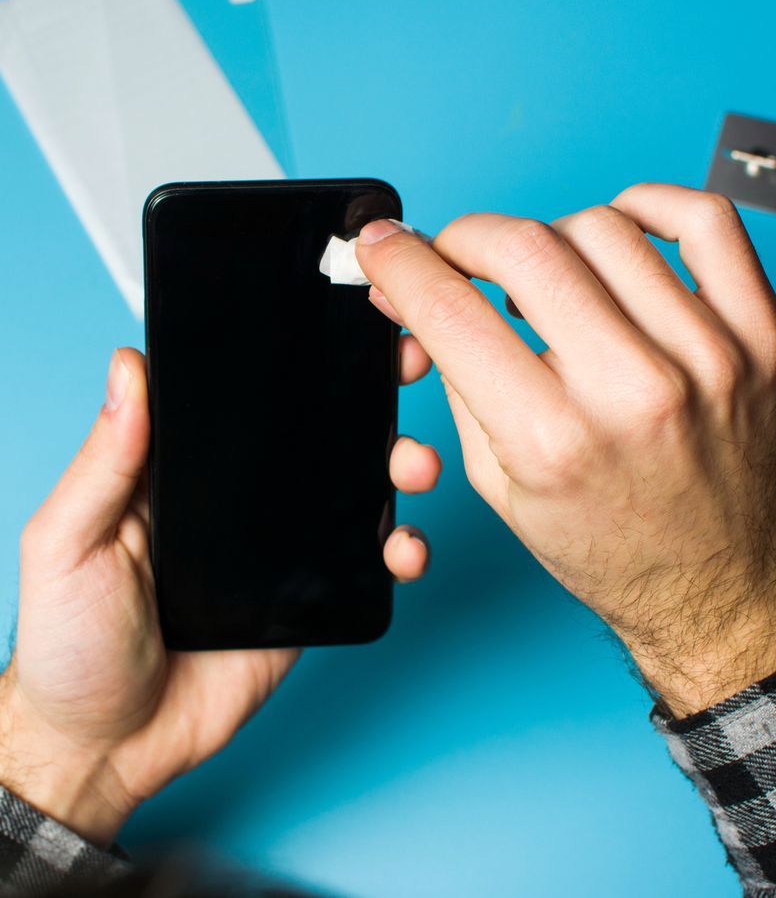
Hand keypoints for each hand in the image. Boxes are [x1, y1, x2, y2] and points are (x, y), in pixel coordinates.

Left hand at [0, 339, 440, 845]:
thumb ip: (106, 462)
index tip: (341, 322)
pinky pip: (367, 563)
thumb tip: (128, 367)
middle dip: (371, 398)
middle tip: (403, 367)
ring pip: (356, 491)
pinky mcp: (313, 598)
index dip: (296, 360)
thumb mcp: (67, 543)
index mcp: (188, 473)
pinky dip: (398, 550)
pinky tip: (403, 549)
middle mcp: (245, 500)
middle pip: (320, 435)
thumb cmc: (70, 645)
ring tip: (415, 464)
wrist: (108, 746)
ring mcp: (284, 548)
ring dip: (400, 465)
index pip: (250, 400)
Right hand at [356, 185, 775, 717]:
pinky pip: (706, 220)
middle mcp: (634, 392)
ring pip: (603, 226)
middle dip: (466, 237)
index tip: (385, 246)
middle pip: (523, 248)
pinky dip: (650, 204)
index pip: (450, 310)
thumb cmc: (616, 548)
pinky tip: (622, 230)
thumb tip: (423, 297)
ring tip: (549, 278)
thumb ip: (458, 381)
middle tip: (459, 255)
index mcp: (555, 442)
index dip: (399, 263)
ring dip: (552, 237)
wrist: (722, 587)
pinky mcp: (759, 337)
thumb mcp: (504, 487)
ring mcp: (708, 356)